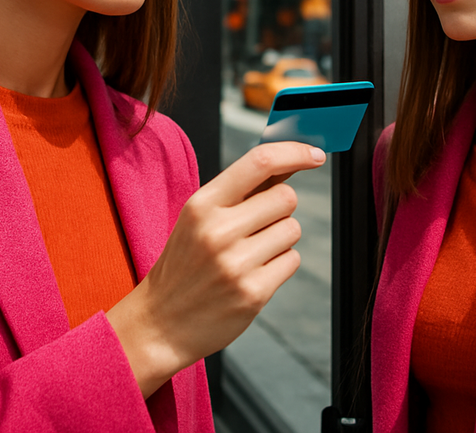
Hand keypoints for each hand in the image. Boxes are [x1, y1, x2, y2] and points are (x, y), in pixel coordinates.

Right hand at [106, 141, 325, 397]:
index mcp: (202, 204)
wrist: (160, 323)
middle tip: (257, 224)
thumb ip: (242, 190)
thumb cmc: (186, 262)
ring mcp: (236, 264)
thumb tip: (288, 161)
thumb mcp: (199, 217)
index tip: (315, 153)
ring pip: (292, 229)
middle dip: (281, 208)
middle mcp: (218, 230)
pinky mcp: (253, 293)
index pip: (259, 162)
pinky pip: (292, 260)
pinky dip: (280, 264)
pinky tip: (253, 273)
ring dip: (280, 238)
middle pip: (286, 197)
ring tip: (249, 253)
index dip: (294, 152)